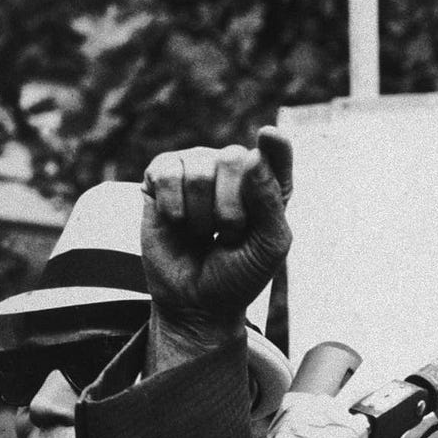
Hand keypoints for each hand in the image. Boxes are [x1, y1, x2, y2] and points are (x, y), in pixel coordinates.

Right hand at [140, 127, 292, 362]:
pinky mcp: (161, 176)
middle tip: (227, 235)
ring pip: (198, 171)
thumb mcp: (268, 246)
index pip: (276, 153)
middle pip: (233, 159)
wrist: (195, 302)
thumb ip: (269, 202)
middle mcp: (233, 167)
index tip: (269, 136)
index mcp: (267, 183)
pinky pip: (167, 174)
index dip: (275, 145)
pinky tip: (178, 222)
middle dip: (229, 209)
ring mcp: (196, 167)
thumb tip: (254, 155)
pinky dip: (173, 209)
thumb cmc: (239, 273)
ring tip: (203, 232)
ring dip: (201, 216)